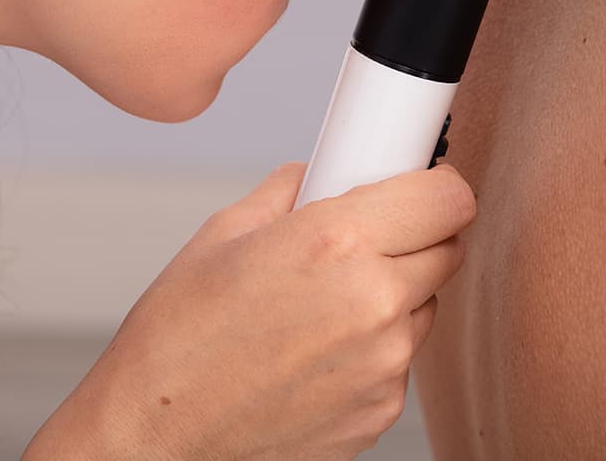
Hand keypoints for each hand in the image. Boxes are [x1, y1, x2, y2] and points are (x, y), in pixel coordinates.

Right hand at [24, 161, 476, 460]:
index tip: (419, 186)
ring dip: (395, 295)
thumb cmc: (176, 340)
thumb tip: (326, 170)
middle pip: (447, 249)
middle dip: (414, 237)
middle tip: (362, 241)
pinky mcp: (381, 411)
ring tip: (322, 305)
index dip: (435, 187)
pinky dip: (373, 349)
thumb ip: (294, 190)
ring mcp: (384, 365)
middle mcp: (374, 303)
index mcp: (337, 243)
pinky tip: (314, 353)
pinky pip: (400, 359)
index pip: (449, 198)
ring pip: (425, 305)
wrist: (156, 437)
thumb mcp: (224, 233)